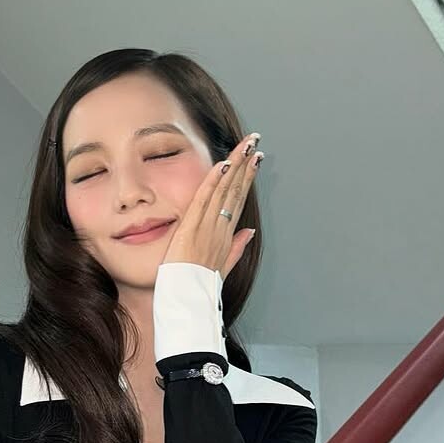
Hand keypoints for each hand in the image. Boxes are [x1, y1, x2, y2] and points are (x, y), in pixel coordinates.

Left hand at [161, 131, 262, 279]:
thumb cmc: (199, 285)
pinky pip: (204, 199)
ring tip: (245, 146)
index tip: (255, 160)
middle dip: (246, 165)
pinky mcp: (192, 227)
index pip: (238, 200)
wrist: (188, 298)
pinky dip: (213, 181)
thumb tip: (249, 232)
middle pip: (236, 190)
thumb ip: (236, 248)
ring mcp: (208, 227)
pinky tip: (223, 164)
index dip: (247, 178)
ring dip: (235, 165)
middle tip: (255, 143)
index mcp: (226, 236)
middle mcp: (221, 228)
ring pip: (224, 190)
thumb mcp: (222, 267)